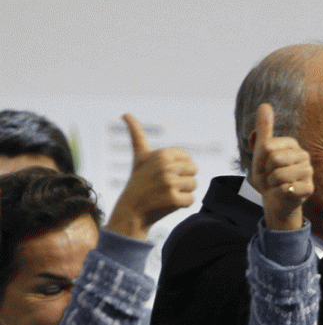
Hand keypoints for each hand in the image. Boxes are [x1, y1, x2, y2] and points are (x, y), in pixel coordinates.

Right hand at [106, 114, 196, 239]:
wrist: (131, 211)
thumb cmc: (138, 182)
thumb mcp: (139, 157)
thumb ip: (137, 135)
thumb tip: (125, 113)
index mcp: (162, 154)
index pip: (188, 158)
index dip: (180, 168)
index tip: (165, 173)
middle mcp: (166, 167)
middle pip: (194, 171)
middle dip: (183, 179)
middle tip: (166, 186)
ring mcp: (169, 184)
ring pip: (194, 185)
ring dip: (184, 192)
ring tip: (166, 194)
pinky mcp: (173, 200)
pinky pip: (191, 200)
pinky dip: (183, 204)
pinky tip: (168, 204)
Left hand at [248, 103, 313, 230]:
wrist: (275, 202)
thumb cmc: (268, 177)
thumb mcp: (261, 153)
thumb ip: (264, 130)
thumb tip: (264, 104)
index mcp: (292, 144)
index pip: (267, 146)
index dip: (260, 160)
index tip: (265, 166)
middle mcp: (303, 155)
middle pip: (273, 158)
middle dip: (266, 172)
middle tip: (271, 177)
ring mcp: (308, 172)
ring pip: (278, 174)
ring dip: (272, 183)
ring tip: (277, 185)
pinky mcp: (308, 188)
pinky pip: (285, 188)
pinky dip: (279, 193)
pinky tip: (284, 193)